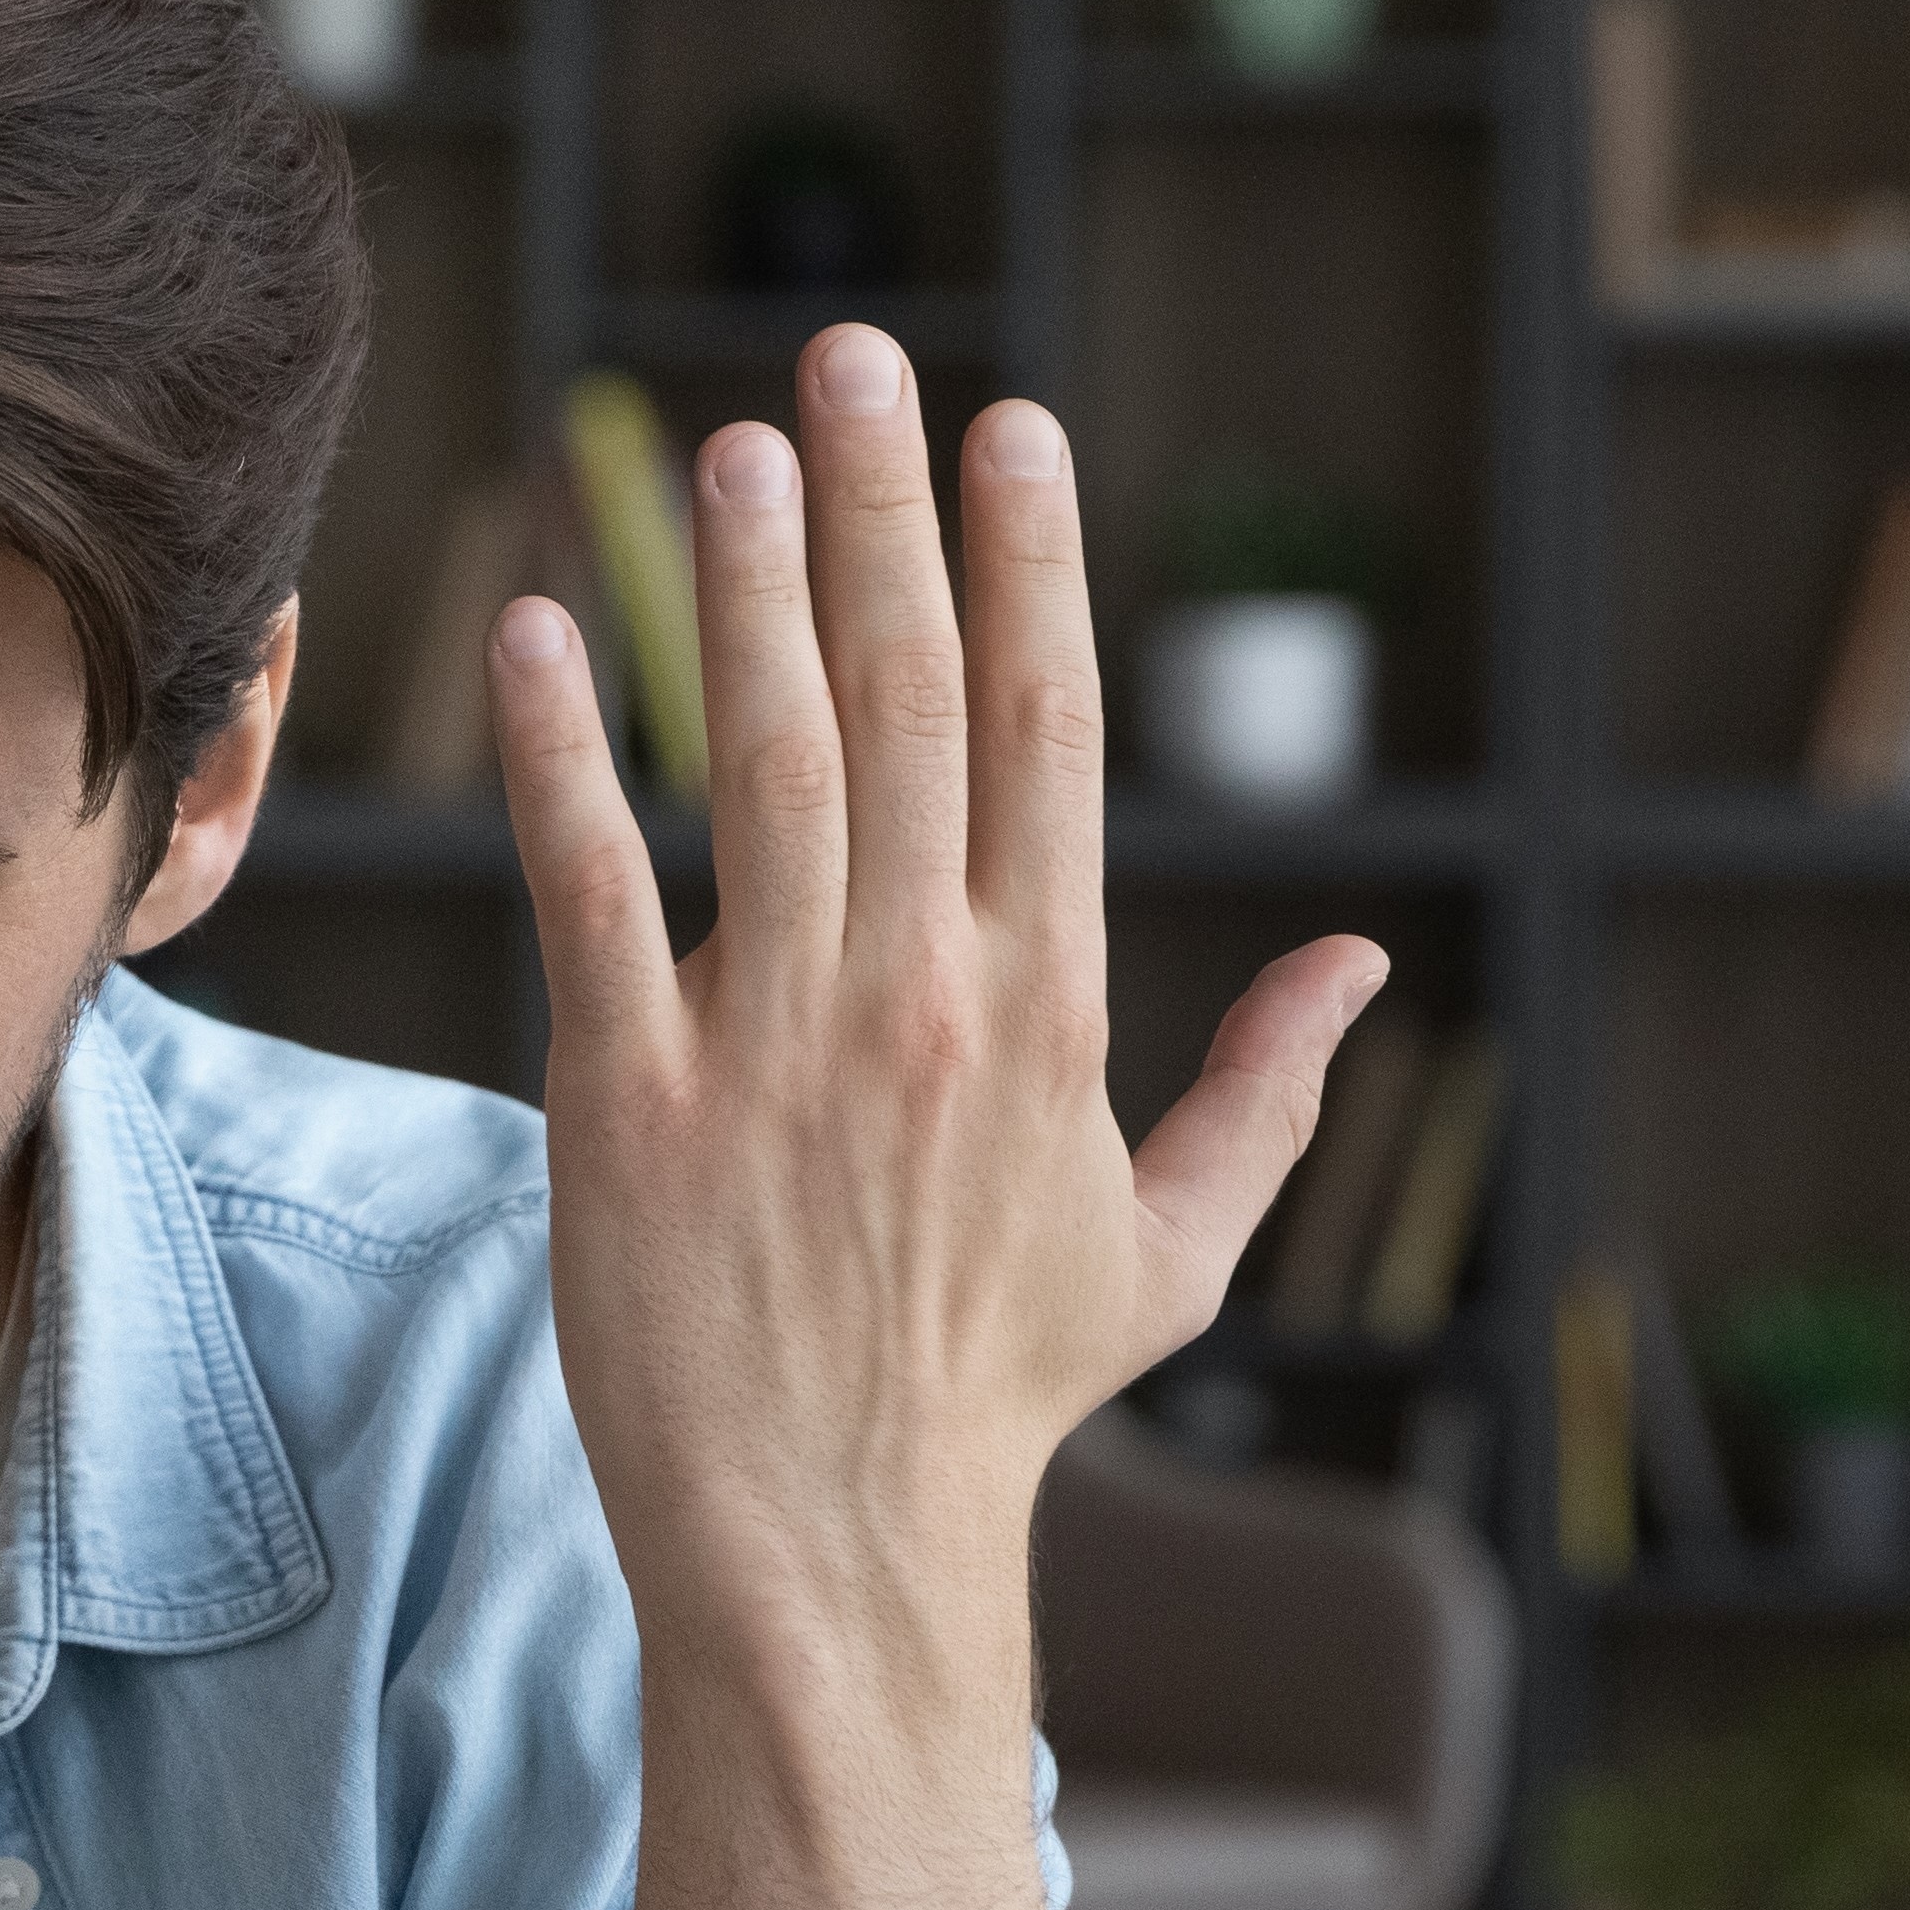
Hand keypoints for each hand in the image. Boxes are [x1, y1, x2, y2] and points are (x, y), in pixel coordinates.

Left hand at [493, 326, 1385, 1652]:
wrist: (838, 1554)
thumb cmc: (990, 1402)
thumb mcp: (1171, 1251)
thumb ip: (1266, 1092)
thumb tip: (1368, 962)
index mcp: (1051, 1008)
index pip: (1046, 734)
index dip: (1026, 566)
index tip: (1009, 430)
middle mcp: (925, 1000)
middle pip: (910, 705)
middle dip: (886, 515)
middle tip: (849, 356)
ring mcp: (776, 1048)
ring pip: (767, 768)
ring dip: (744, 592)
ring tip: (727, 447)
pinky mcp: (630, 1109)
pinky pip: (594, 896)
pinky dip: (562, 761)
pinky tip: (542, 633)